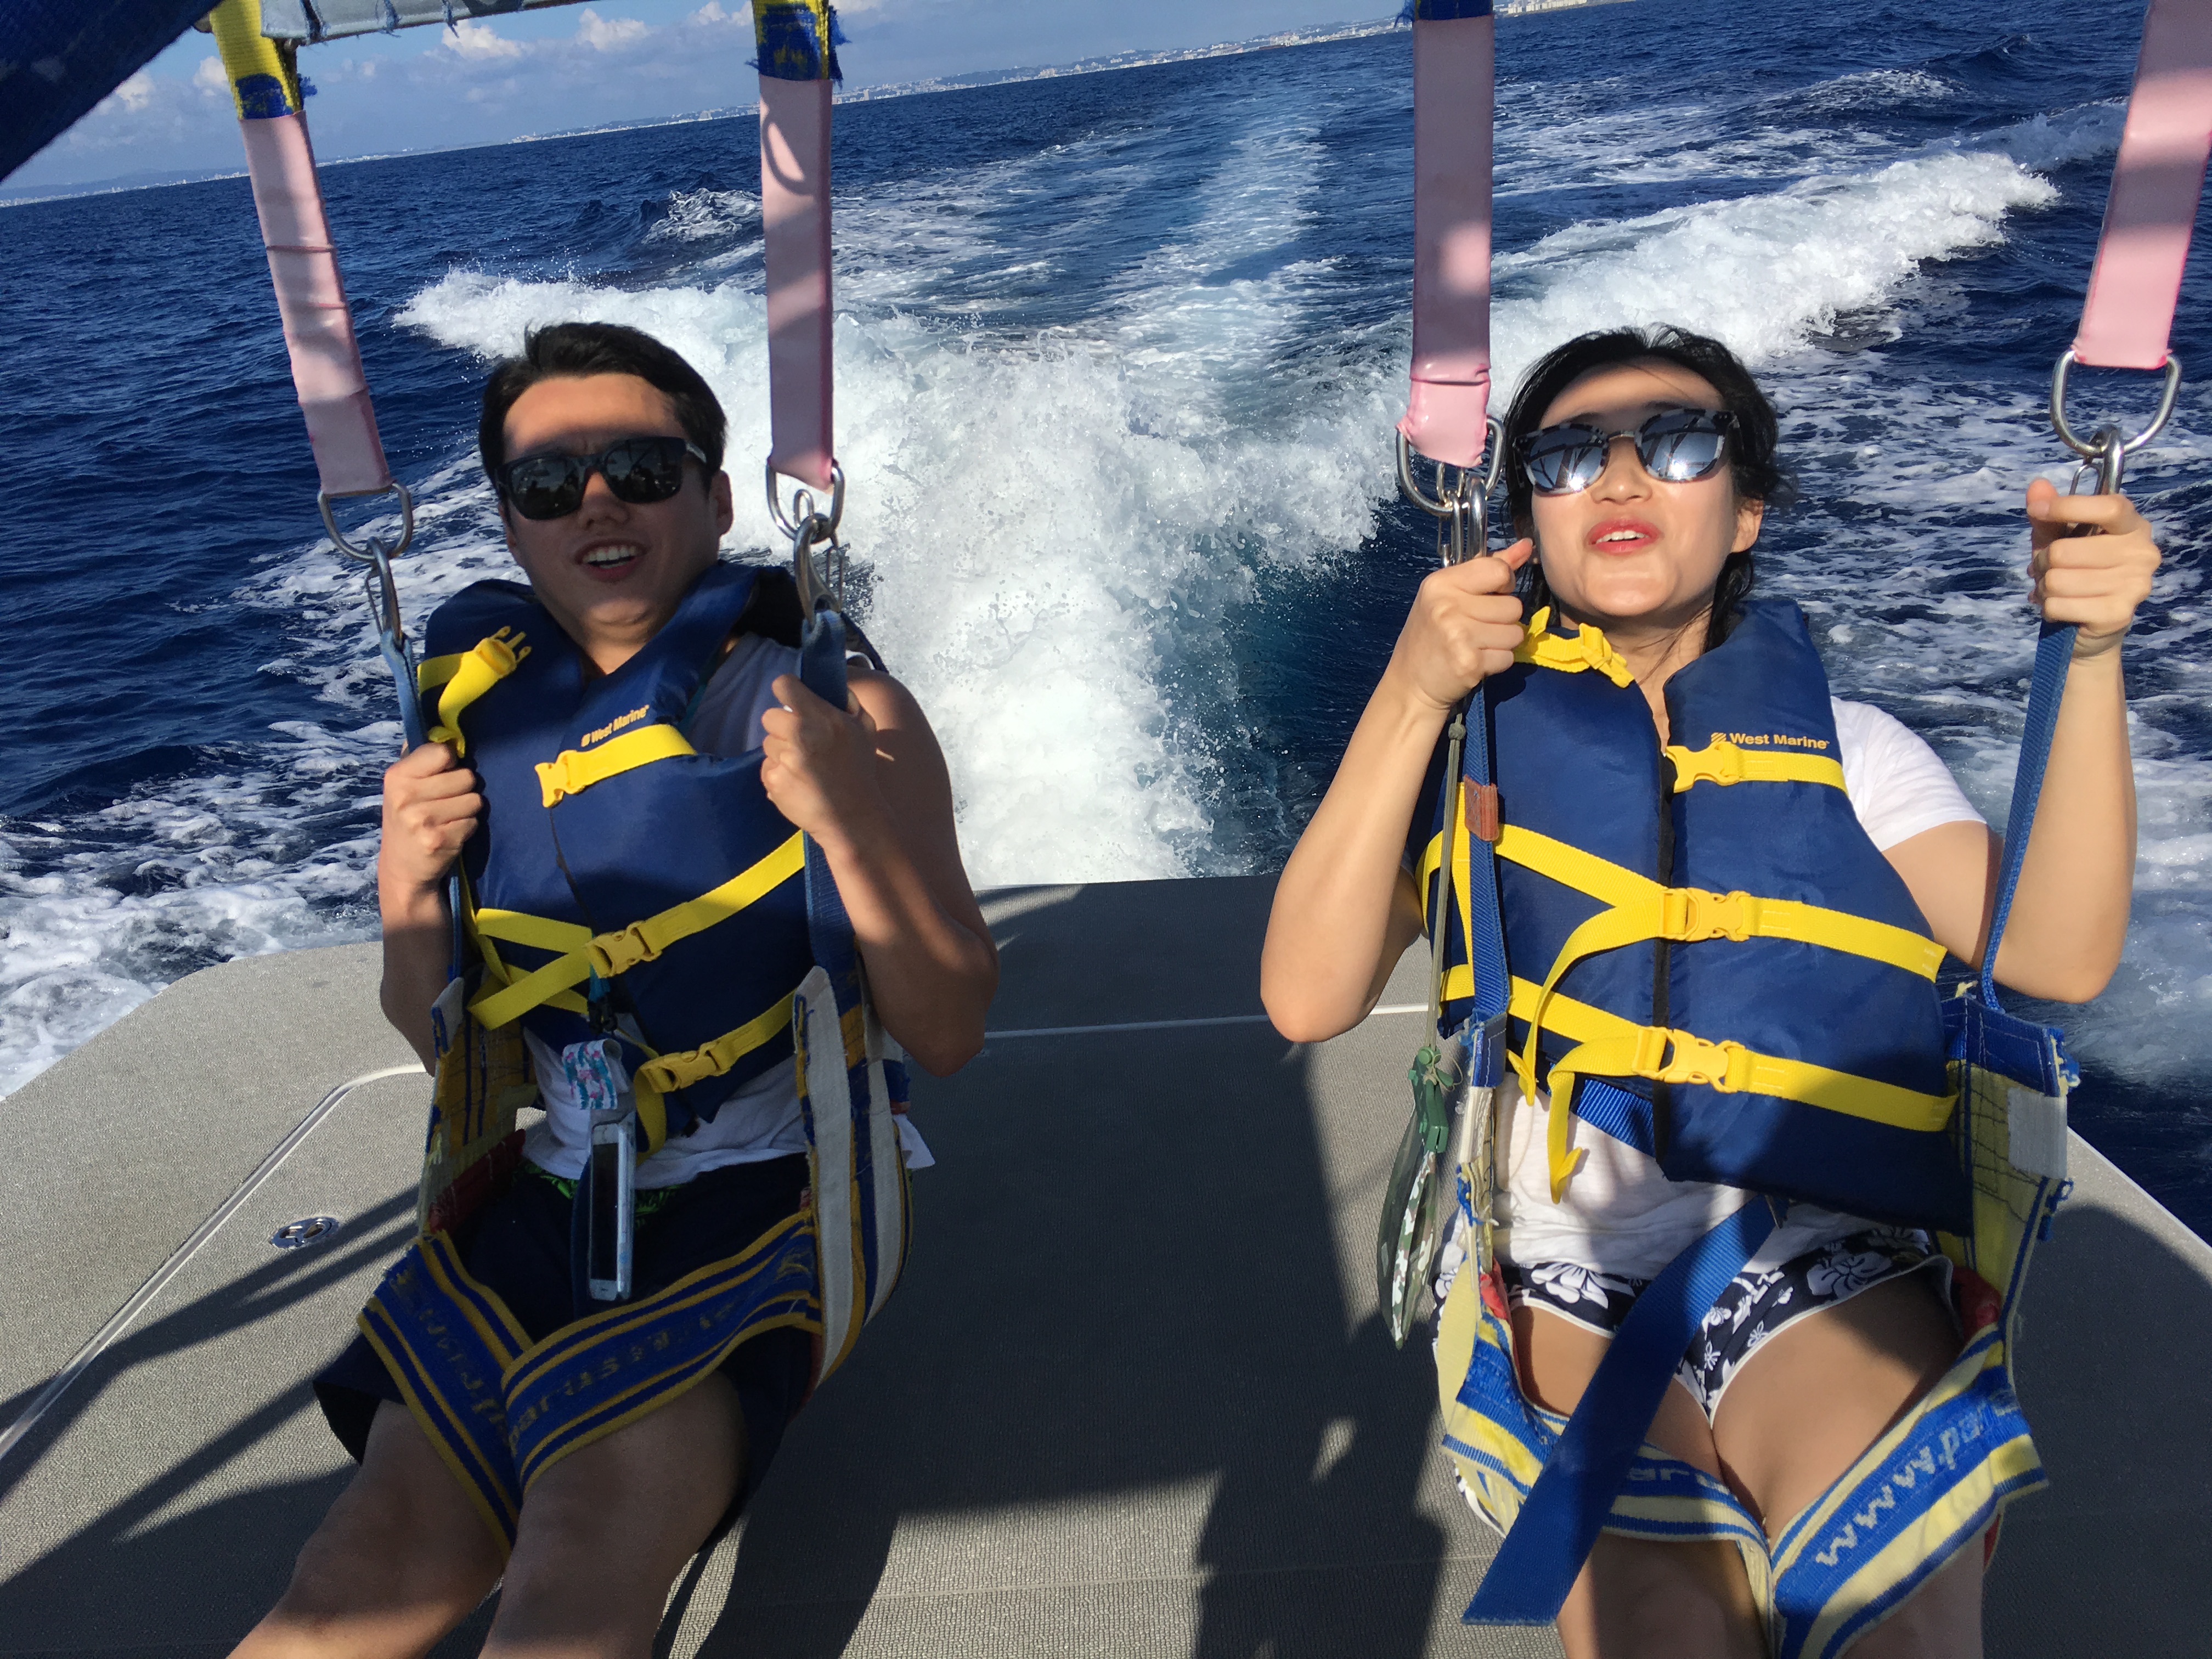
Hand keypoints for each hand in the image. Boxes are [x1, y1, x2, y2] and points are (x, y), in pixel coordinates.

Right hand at [378, 741, 478, 897]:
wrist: (402, 868)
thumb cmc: (408, 819)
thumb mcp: (402, 787)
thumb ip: (420, 759)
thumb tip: (445, 733)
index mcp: (397, 776)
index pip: (443, 752)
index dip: (451, 762)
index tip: (443, 773)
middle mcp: (406, 796)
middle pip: (467, 776)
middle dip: (463, 789)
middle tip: (445, 802)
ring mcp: (422, 820)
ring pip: (475, 800)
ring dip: (467, 810)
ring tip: (448, 818)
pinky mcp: (439, 840)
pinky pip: (474, 822)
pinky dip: (467, 828)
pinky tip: (450, 834)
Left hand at [761, 673, 889, 849]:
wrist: (852, 817)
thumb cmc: (860, 770)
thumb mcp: (866, 728)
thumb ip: (847, 701)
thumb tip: (829, 684)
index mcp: (821, 717)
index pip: (783, 685)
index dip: (787, 690)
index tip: (793, 701)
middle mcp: (800, 734)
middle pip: (769, 716)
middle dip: (783, 727)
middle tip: (802, 741)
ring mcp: (784, 759)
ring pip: (768, 744)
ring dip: (781, 751)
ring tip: (804, 766)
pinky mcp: (773, 780)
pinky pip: (766, 767)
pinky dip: (778, 773)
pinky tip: (798, 782)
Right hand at [1383, 538, 1534, 711]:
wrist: (1411, 682)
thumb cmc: (1431, 635)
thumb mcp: (1450, 594)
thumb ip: (1488, 569)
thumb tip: (1526, 546)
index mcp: (1441, 583)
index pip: (1498, 570)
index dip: (1504, 584)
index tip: (1490, 596)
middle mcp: (1448, 606)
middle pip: (1513, 605)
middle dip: (1503, 619)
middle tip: (1477, 628)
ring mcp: (1458, 635)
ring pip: (1515, 633)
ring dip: (1502, 642)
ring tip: (1477, 645)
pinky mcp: (1470, 662)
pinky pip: (1508, 657)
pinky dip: (1497, 662)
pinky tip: (1476, 661)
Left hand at [2026, 477, 2161, 658]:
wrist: (2092, 625)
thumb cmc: (2077, 571)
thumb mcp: (2059, 538)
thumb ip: (2048, 514)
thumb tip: (2036, 485)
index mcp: (2134, 526)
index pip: (2109, 508)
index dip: (2068, 507)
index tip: (2037, 511)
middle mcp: (2142, 554)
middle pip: (2065, 551)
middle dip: (2042, 563)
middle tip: (2046, 571)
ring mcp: (2135, 586)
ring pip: (2057, 580)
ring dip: (2044, 587)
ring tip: (2054, 590)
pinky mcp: (2118, 614)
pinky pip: (2058, 605)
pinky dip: (2048, 608)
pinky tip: (2060, 608)